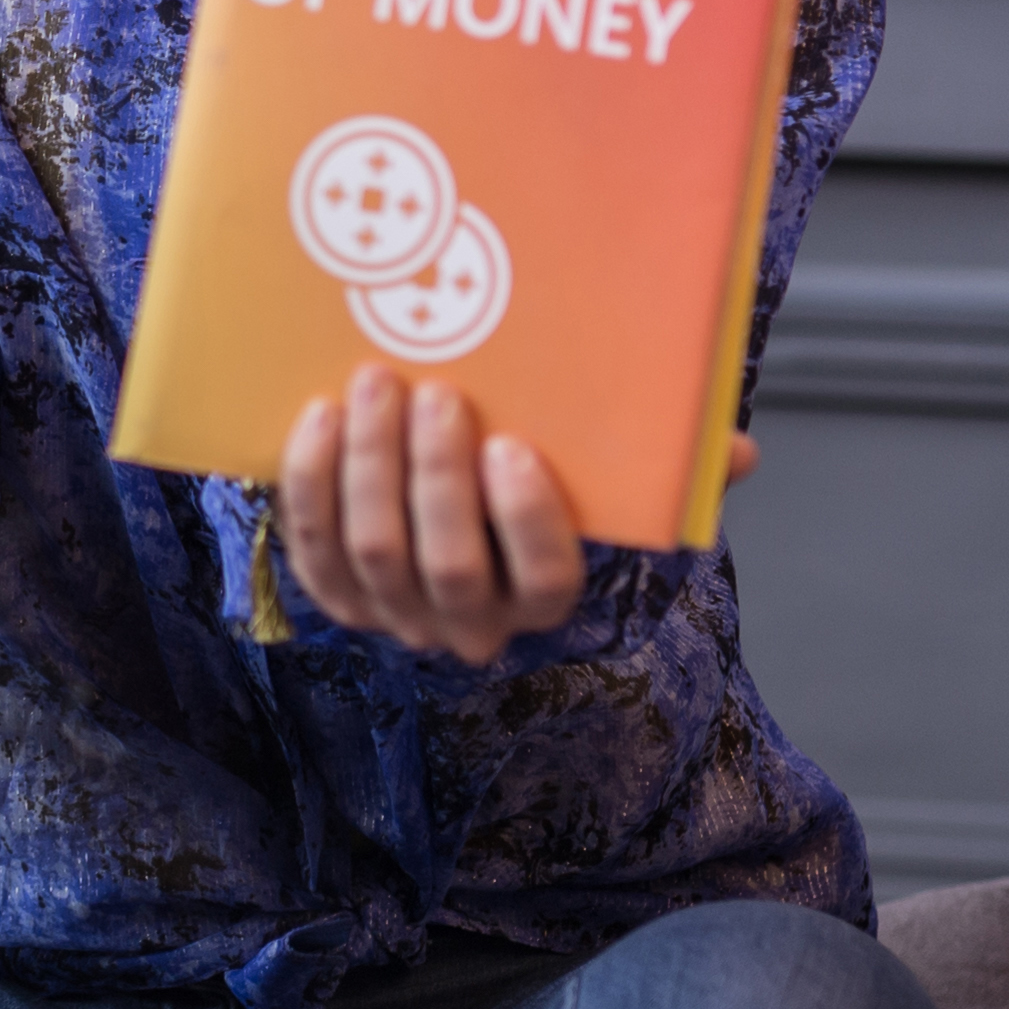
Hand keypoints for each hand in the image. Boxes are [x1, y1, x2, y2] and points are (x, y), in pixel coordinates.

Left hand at [270, 365, 592, 664]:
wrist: (422, 513)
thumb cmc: (504, 474)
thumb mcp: (565, 472)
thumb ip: (601, 452)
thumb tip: (694, 429)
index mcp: (537, 597)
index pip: (545, 579)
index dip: (527, 518)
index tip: (510, 446)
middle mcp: (469, 622)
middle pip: (451, 565)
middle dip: (439, 475)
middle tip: (435, 395)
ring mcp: (395, 613)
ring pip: (377, 548)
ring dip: (373, 461)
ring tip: (377, 386)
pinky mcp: (334, 594)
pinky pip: (314, 541)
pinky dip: (314, 476)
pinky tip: (323, 414)